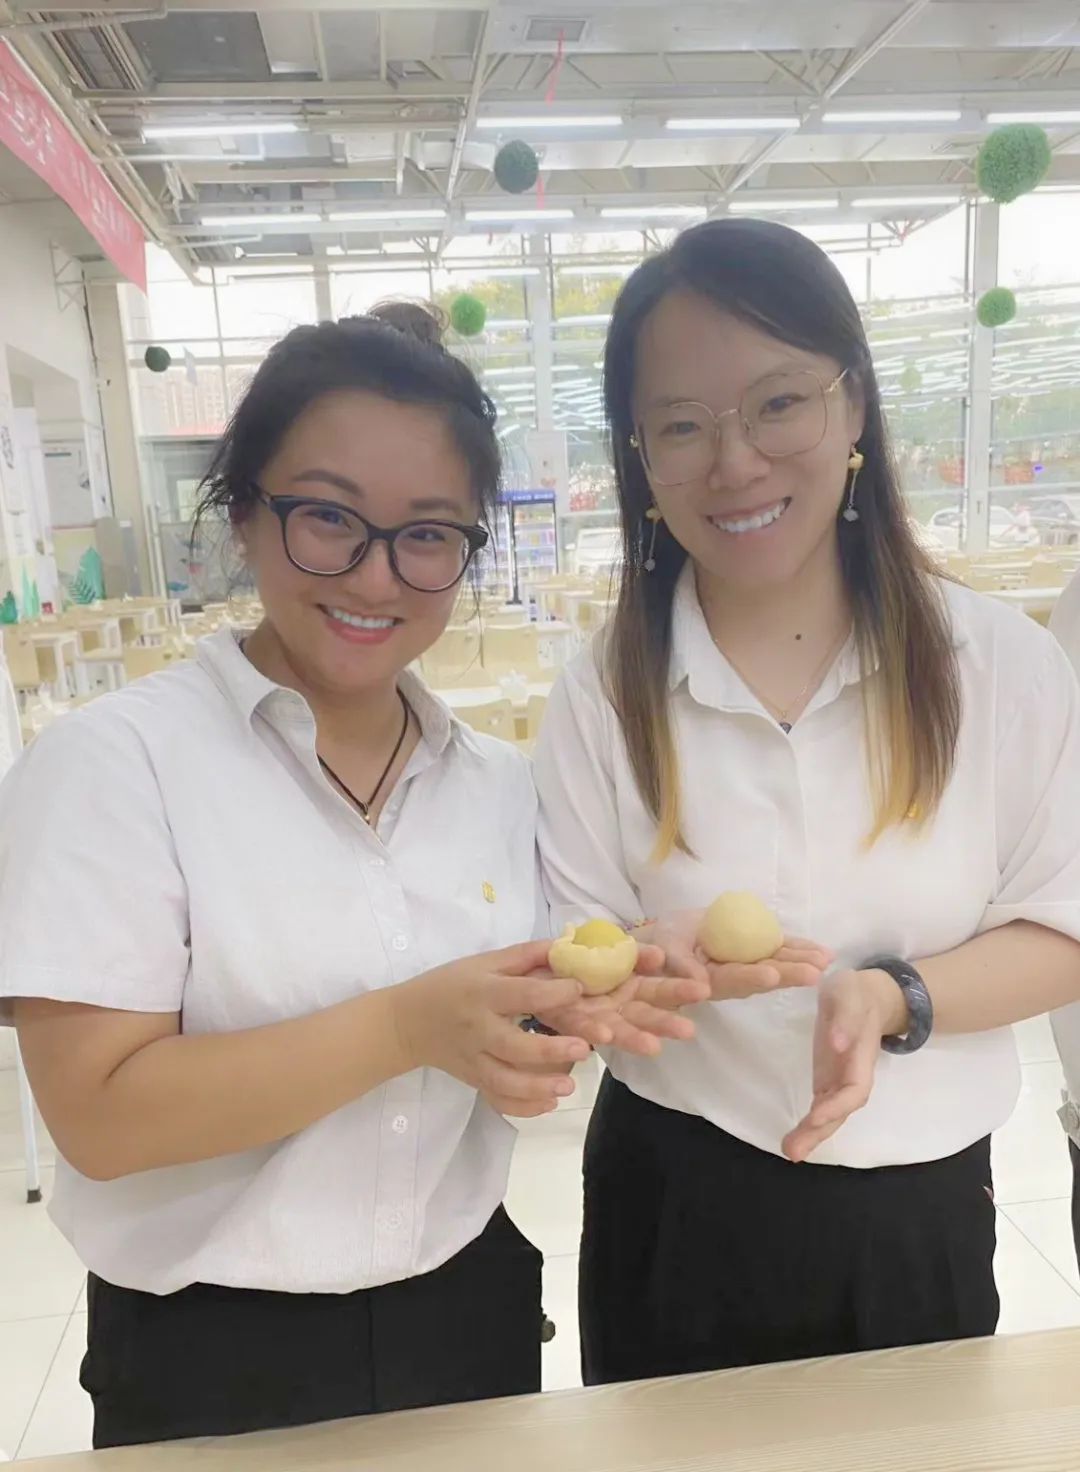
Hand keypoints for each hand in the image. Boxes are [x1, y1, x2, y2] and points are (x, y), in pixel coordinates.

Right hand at [390, 942, 590, 1117]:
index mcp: (483, 993)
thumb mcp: (483, 962)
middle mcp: (478, 1029)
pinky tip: (547, 1104)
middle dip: (550, 1050)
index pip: (521, 994)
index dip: (553, 993)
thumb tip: (564, 946)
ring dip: (537, 1087)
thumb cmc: (450, 985)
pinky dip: (521, 1107)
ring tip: (568, 1087)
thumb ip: (524, 956)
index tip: (580, 990)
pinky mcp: (473, 1080)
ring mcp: (474, 1060)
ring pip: (504, 1081)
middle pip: (513, 1046)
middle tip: (584, 1048)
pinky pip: (496, 1099)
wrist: (408, 1021)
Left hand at [533, 946, 711, 1056]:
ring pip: (617, 1026)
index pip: (658, 989)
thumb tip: (659, 958)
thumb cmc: (578, 951)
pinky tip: (604, 1037)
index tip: (702, 991)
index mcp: (629, 983)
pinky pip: (579, 1024)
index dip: (678, 990)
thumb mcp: (607, 945)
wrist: (534, 959)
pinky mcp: (563, 1016)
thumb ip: (634, 954)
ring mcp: (591, 1012)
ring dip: (634, 1036)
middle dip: (663, 1021)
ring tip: (655, 1047)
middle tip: (689, 1031)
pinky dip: (592, 1031)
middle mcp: (614, 1003)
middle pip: (642, 1012)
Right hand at [640, 910, 831, 1000]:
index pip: (734, 979)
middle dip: (789, 973)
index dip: (752, 976)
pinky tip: (822, 952)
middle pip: (763, 976)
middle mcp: (734, 977)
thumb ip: (681, 965)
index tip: (771, 974)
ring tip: (826, 960)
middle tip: (814, 972)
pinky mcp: (755, 950)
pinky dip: (800, 949)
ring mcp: (747, 964)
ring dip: (802, 963)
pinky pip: (779, 949)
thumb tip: (699, 985)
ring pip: (777, 964)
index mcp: (712, 980)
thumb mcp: (665, 950)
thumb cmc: (661, 946)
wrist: (667, 937)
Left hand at [781, 968, 903, 1162]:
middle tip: (793, 1151)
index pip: (854, 1089)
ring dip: (811, 1135)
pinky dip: (808, 1126)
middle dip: (820, 1132)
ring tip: (789, 1151)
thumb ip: (845, 1018)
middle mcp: (852, 1076)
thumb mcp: (850, 994)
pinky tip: (792, 1141)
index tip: (816, 1117)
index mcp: (860, 1057)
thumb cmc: (856, 994)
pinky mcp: (827, 1080)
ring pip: (829, 1115)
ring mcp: (839, 1081)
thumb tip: (837, 1043)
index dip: (837, 1106)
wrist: (865, 996)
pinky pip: (820, 1109)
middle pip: (841, 1112)